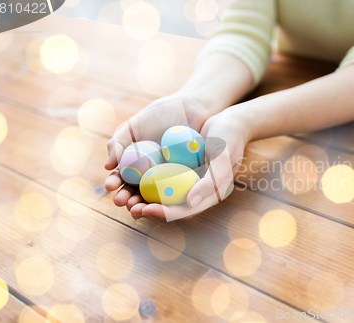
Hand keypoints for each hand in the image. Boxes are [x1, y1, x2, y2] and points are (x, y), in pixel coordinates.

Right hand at [104, 92, 221, 212]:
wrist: (191, 106)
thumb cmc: (161, 113)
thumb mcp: (134, 125)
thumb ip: (118, 142)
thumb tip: (107, 167)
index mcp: (135, 163)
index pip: (122, 178)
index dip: (115, 184)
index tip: (110, 186)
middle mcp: (151, 174)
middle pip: (136, 191)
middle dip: (127, 199)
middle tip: (123, 202)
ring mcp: (169, 178)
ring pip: (154, 197)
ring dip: (144, 205)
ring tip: (138, 209)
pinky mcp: (187, 179)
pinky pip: (176, 192)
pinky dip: (168, 200)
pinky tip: (162, 204)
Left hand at [130, 103, 252, 220]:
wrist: (229, 120)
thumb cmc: (230, 140)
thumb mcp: (223, 159)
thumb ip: (210, 182)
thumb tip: (190, 202)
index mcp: (207, 194)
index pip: (183, 210)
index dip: (163, 213)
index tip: (145, 210)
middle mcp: (193, 188)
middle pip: (167, 204)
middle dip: (146, 208)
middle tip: (128, 207)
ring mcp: (184, 176)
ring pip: (159, 191)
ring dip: (140, 195)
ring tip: (122, 196)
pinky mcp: (176, 164)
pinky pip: (157, 172)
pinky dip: (143, 176)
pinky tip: (128, 173)